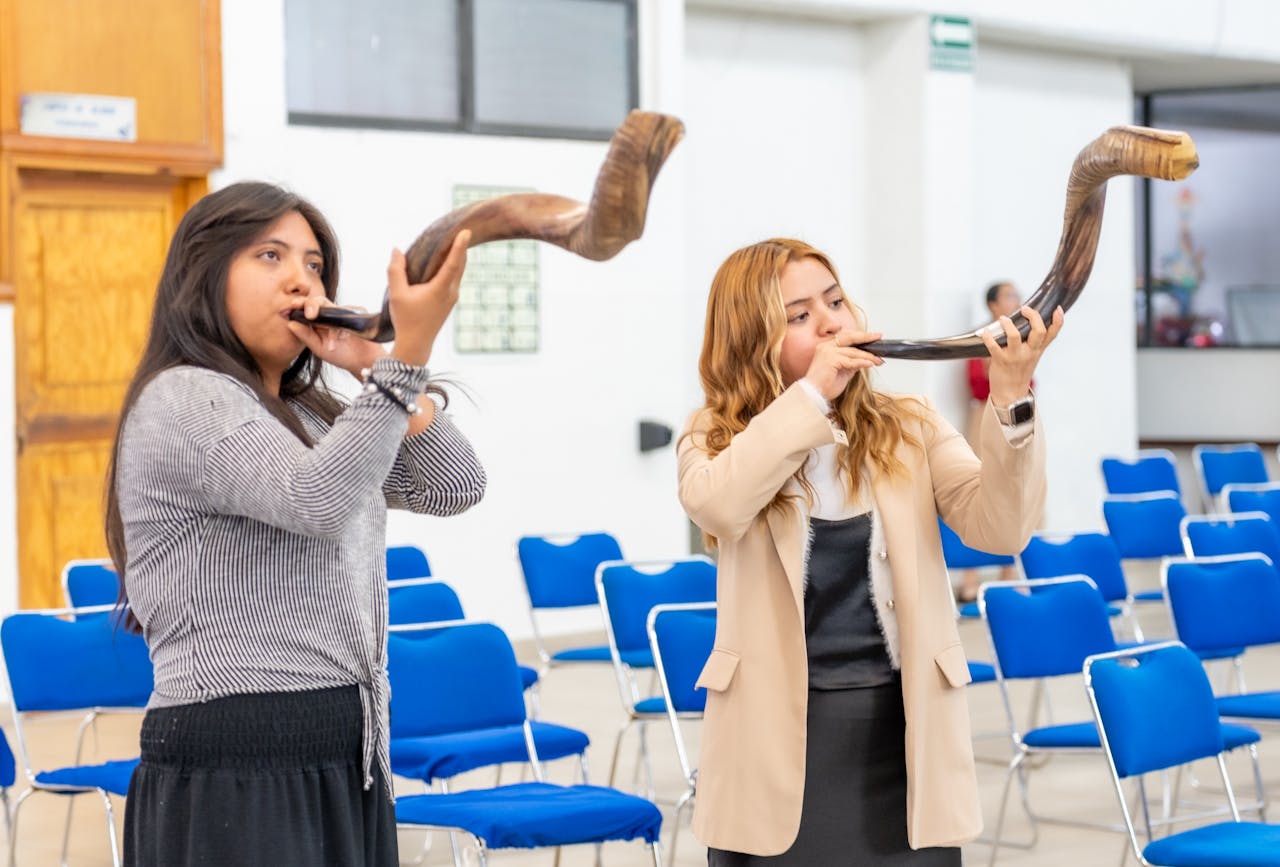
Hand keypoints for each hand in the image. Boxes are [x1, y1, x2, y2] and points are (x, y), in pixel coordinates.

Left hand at [286, 298, 385, 377]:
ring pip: (333, 308)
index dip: (298, 305)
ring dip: (331, 326)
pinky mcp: (357, 312)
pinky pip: (349, 313)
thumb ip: (305, 335)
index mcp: (318, 321)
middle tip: (309, 315)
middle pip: (318, 301)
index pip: (306, 307)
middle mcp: (330, 314)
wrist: (364, 361)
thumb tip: (290, 323)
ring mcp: (344, 312)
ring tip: (332, 343)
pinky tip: (346, 338)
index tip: (291, 307)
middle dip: (311, 304)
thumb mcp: (319, 347)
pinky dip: (345, 327)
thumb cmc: (342, 355)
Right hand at [387, 231, 470, 366]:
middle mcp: (451, 292)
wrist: (417, 344)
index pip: (453, 263)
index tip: (466, 232)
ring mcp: (452, 297)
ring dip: (457, 255)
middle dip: (460, 246)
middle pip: (460, 264)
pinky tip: (446, 258)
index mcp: (441, 289)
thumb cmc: (406, 320)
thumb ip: (396, 271)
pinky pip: (454, 277)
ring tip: (453, 239)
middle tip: (459, 228)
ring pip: (458, 271)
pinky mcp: (449, 300)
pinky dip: (453, 265)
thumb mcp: (396, 294)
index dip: (459, 246)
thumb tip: (397, 250)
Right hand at [802, 328, 884, 400]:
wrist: (814, 395)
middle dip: (866, 337)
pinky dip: (862, 362)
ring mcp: (828, 352)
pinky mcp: (831, 360)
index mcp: (827, 347)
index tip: (873, 337)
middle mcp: (826, 346)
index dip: (860, 336)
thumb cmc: (825, 385)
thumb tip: (865, 359)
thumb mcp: (843, 371)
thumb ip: (852, 363)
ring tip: (878, 360)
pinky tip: (870, 364)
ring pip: (853, 351)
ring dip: (868, 356)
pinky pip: (851, 361)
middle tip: (878, 337)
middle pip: (850, 337)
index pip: (846, 336)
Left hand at [983, 305, 1064, 405]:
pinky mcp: (1001, 360)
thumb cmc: (1019, 370)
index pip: (1052, 334)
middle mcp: (1030, 352)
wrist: (1010, 392)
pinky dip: (988, 337)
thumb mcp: (1032, 355)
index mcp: (1038, 349)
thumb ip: (1033, 340)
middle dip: (1033, 317)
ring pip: (1015, 337)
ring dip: (1008, 325)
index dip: (1058, 321)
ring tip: (1003, 319)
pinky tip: (986, 332)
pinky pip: (993, 346)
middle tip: (1025, 309)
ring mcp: (1015, 356)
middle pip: (1038, 332)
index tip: (1057, 309)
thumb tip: (1029, 319)